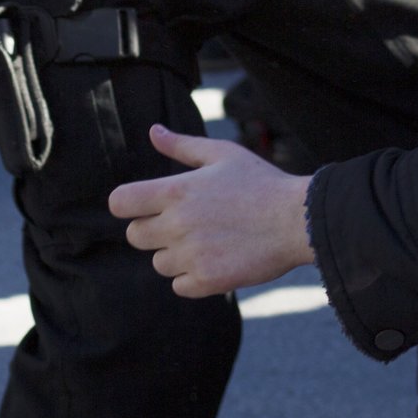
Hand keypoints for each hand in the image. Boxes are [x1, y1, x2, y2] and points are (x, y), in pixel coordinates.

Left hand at [108, 127, 314, 297]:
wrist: (298, 220)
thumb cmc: (261, 183)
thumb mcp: (222, 154)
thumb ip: (182, 145)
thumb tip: (153, 131)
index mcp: (176, 191)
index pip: (120, 202)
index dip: (129, 204)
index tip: (145, 205)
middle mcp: (178, 224)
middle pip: (135, 236)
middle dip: (152, 230)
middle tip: (184, 224)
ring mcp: (192, 255)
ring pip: (158, 263)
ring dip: (175, 255)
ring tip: (207, 241)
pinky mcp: (208, 281)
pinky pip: (179, 285)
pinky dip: (192, 277)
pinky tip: (215, 260)